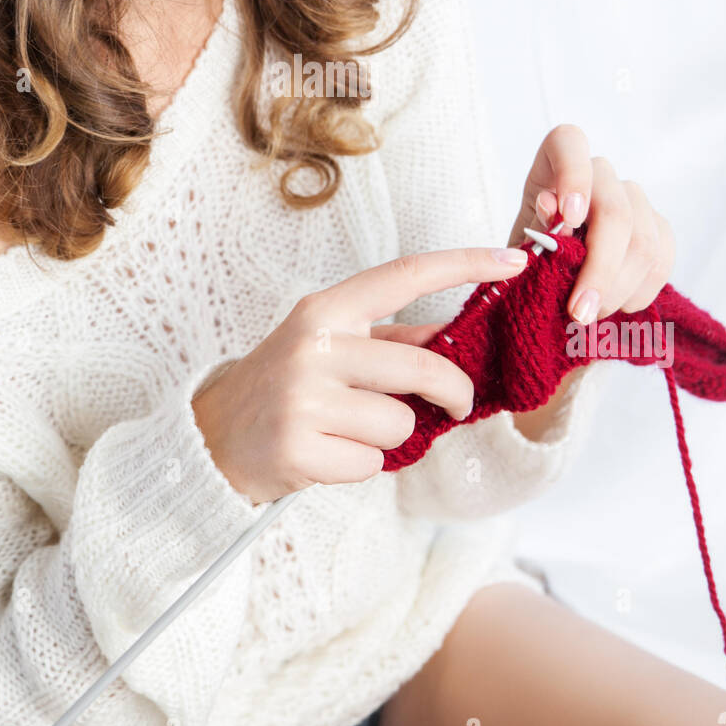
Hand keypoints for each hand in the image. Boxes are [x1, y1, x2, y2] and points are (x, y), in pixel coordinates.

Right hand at [190, 244, 531, 503]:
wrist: (213, 435)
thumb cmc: (288, 384)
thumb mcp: (332, 346)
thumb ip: (393, 340)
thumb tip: (460, 332)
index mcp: (326, 311)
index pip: (405, 276)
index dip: (463, 264)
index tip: (513, 259)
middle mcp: (314, 346)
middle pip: (422, 368)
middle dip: (454, 392)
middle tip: (458, 405)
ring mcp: (303, 398)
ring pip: (401, 424)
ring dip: (391, 436)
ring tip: (349, 429)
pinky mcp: (298, 448)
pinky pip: (372, 464)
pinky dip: (361, 466)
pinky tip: (327, 453)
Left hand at [507, 123, 675, 326]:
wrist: (553, 267)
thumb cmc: (531, 245)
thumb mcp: (521, 238)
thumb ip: (534, 226)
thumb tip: (551, 207)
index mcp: (558, 159)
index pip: (570, 143)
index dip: (574, 176)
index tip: (569, 219)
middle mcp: (601, 173)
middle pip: (616, 212)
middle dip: (599, 269)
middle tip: (578, 311)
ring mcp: (634, 198)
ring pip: (644, 243)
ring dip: (618, 290)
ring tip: (590, 316)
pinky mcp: (658, 227)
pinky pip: (663, 260)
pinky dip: (640, 292)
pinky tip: (617, 307)